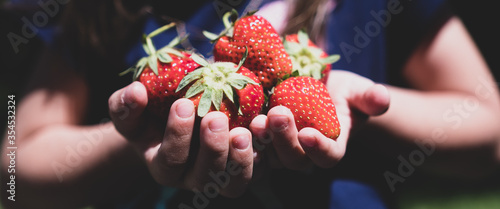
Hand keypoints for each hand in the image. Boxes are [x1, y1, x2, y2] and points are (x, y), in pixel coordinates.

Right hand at [108, 82, 253, 196]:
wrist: (179, 118)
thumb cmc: (152, 114)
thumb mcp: (133, 109)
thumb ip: (126, 105)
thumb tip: (135, 92)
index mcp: (166, 167)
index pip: (170, 161)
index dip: (176, 136)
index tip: (182, 104)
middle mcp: (194, 178)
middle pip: (205, 179)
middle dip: (211, 149)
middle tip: (216, 117)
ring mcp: (222, 176)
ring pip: (234, 184)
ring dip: (241, 159)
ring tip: (245, 130)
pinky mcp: (246, 167)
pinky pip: (260, 170)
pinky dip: (265, 154)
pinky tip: (264, 128)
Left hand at [250, 70, 389, 169]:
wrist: (315, 89)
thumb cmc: (341, 93)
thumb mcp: (358, 91)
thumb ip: (370, 97)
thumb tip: (382, 98)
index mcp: (331, 147)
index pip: (328, 156)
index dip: (319, 149)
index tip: (309, 133)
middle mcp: (304, 155)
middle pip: (294, 158)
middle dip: (285, 139)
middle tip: (278, 114)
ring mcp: (279, 150)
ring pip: (269, 155)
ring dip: (262, 139)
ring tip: (256, 118)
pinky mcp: (260, 141)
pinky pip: (250, 145)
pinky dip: (245, 135)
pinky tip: (237, 119)